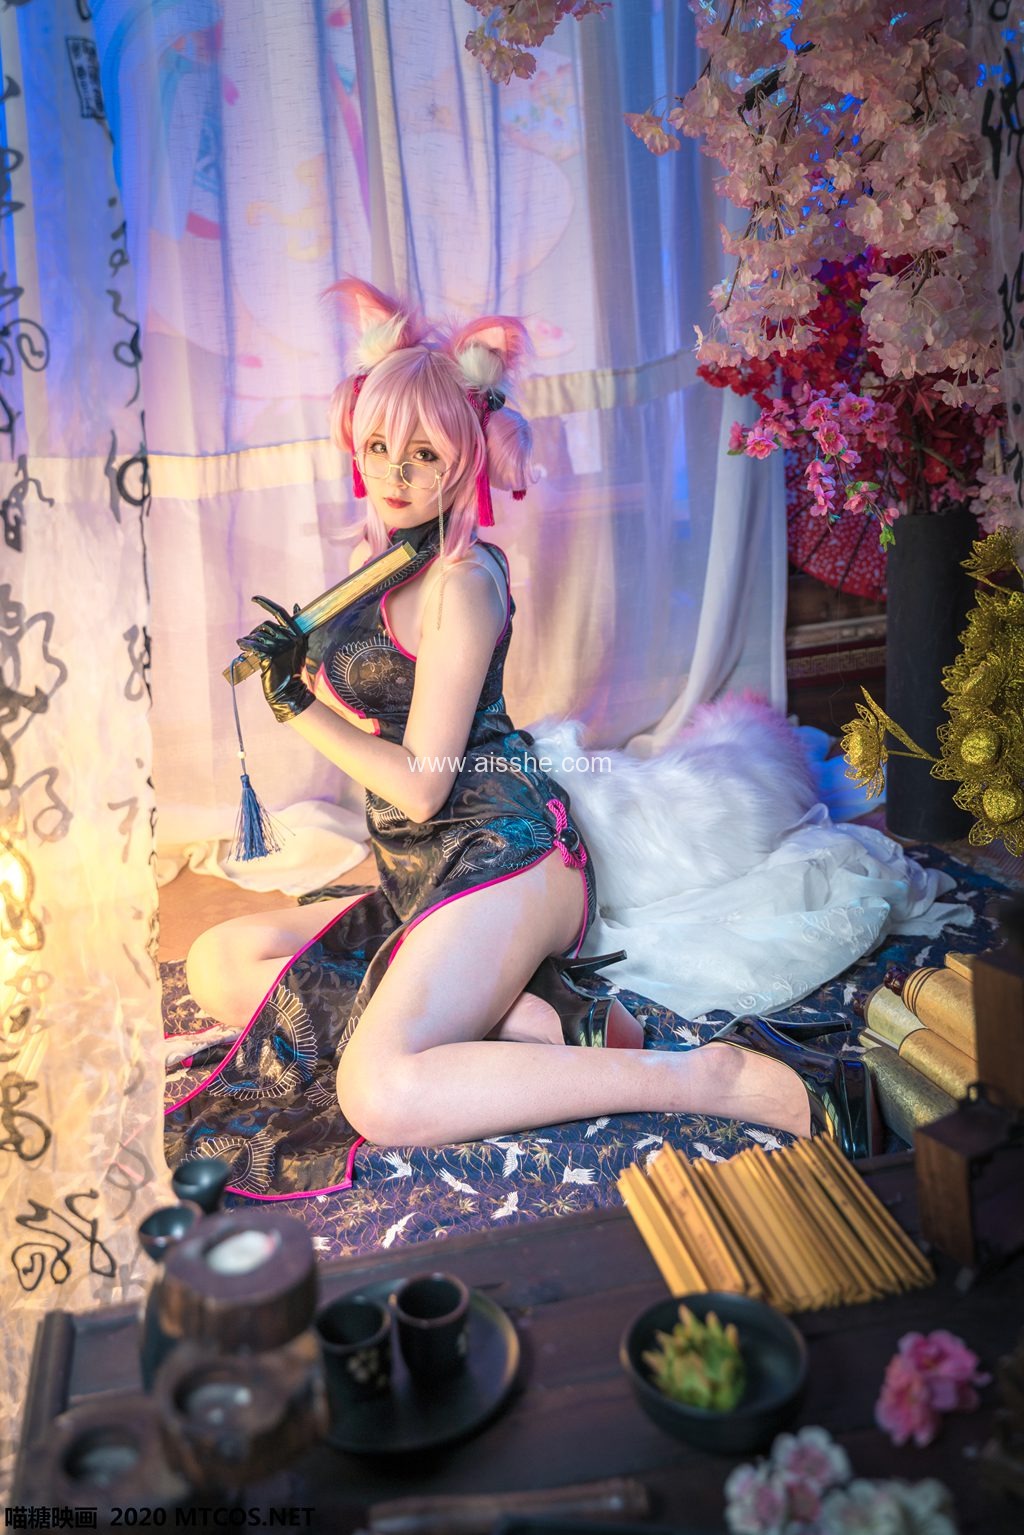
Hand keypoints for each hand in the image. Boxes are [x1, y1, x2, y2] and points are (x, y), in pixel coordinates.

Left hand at [237, 596, 313, 723]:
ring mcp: (279, 647)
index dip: (266, 603)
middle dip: (256, 632)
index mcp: (295, 633)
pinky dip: (245, 645)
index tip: (254, 598)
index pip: (279, 613)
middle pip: (265, 625)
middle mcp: (288, 638)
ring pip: (258, 636)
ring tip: (247, 649)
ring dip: (250, 641)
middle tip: (252, 642)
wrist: (288, 691)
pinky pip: (253, 646)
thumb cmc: (291, 669)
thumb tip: (296, 604)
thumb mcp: (298, 647)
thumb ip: (295, 628)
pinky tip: (241, 645)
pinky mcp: (269, 657)